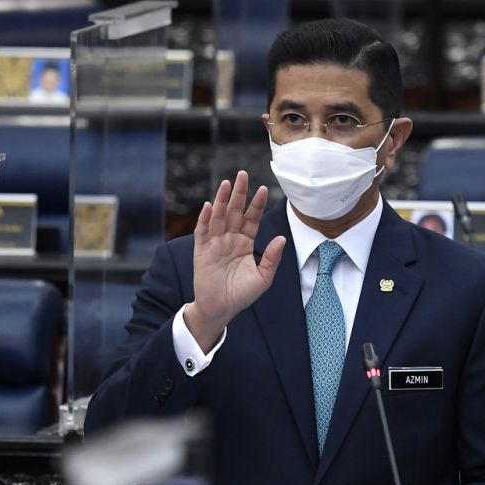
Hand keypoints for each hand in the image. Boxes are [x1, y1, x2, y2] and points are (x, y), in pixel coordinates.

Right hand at [185, 171, 285, 350]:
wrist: (220, 309)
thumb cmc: (242, 294)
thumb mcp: (263, 278)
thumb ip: (272, 258)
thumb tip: (282, 238)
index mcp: (245, 243)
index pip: (252, 219)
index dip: (257, 204)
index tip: (264, 189)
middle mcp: (230, 239)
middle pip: (235, 212)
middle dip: (239, 193)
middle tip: (242, 174)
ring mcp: (215, 244)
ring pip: (219, 217)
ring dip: (222, 200)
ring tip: (226, 184)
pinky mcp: (201, 251)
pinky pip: (203, 232)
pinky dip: (205, 219)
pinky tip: (210, 206)